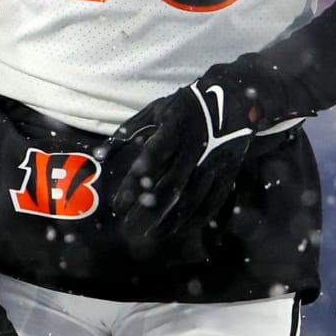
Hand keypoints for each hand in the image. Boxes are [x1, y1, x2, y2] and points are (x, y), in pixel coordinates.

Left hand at [106, 62, 309, 241]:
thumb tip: (102, 155)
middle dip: (148, 209)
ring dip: (170, 219)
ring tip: (150, 236)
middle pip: (170, 184)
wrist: (234, 99)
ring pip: (192, 197)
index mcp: (174, 128)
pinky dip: (197, 218)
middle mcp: (195, 146)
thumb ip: (129, 130)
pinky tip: (180, 230)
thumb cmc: (186, 106)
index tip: (119, 204)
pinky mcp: (228, 172)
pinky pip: (214, 200)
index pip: (152, 158)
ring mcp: (214, 161)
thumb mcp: (156, 109)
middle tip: (128, 227)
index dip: (135, 182)